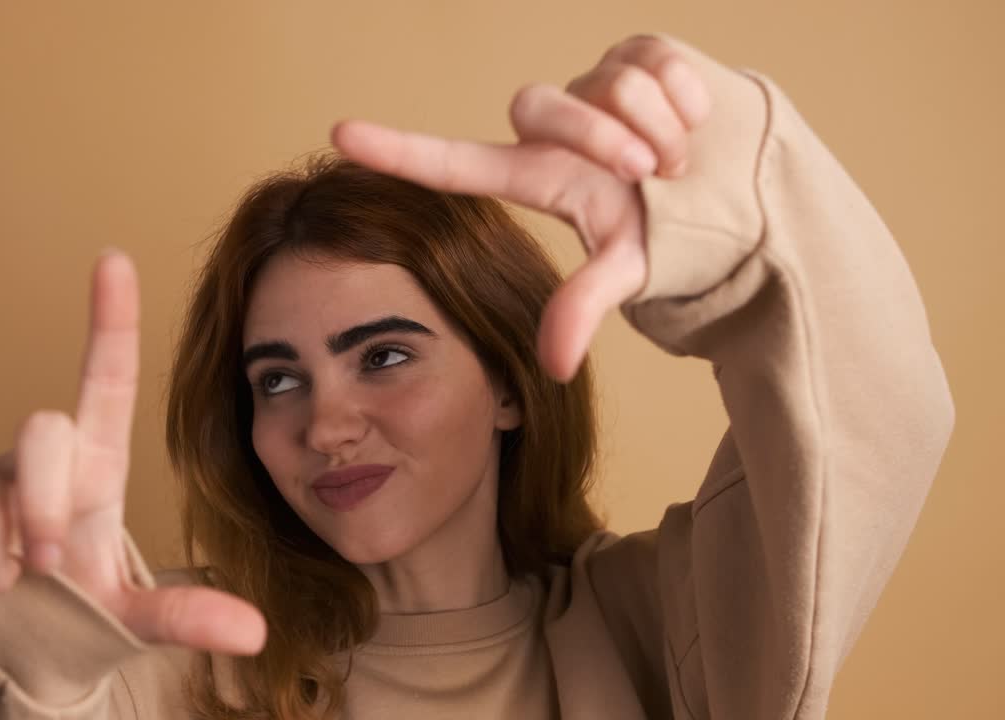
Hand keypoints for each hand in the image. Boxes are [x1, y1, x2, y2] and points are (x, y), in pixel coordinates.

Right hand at [0, 251, 266, 655]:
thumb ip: (184, 617)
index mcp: (95, 467)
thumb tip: (253, 634)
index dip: (110, 319)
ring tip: (3, 580)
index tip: (114, 258)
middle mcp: (39, 454)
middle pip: (40, 431)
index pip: (104, 378)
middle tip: (39, 567)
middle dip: (37, 508)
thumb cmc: (73, 605)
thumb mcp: (128, 615)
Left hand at [331, 35, 710, 381]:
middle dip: (601, 140)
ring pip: (606, 82)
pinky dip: (685, 98)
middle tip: (648, 174)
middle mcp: (554, 127)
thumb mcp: (626, 269)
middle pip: (541, 108)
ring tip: (678, 160)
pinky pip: (651, 60)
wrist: (747, 192)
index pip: (454, 160)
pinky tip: (696, 122)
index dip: (398, 149)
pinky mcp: (640, 53)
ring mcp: (594, 85)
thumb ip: (584, 305)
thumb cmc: (668, 232)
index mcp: (536, 177)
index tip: (340, 136)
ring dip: (654, 127)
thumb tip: (555, 367)